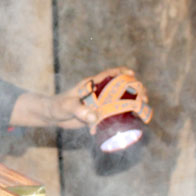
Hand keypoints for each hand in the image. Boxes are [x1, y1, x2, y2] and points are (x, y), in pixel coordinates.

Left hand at [8, 66, 146, 129]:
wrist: (52, 116)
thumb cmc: (58, 106)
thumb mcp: (68, 107)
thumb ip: (80, 111)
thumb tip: (95, 117)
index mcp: (91, 84)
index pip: (109, 74)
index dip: (121, 71)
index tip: (132, 73)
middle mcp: (98, 92)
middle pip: (119, 88)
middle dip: (133, 90)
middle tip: (144, 98)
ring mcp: (99, 104)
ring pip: (118, 102)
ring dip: (131, 105)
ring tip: (142, 111)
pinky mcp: (97, 115)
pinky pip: (112, 116)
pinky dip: (122, 118)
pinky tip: (131, 124)